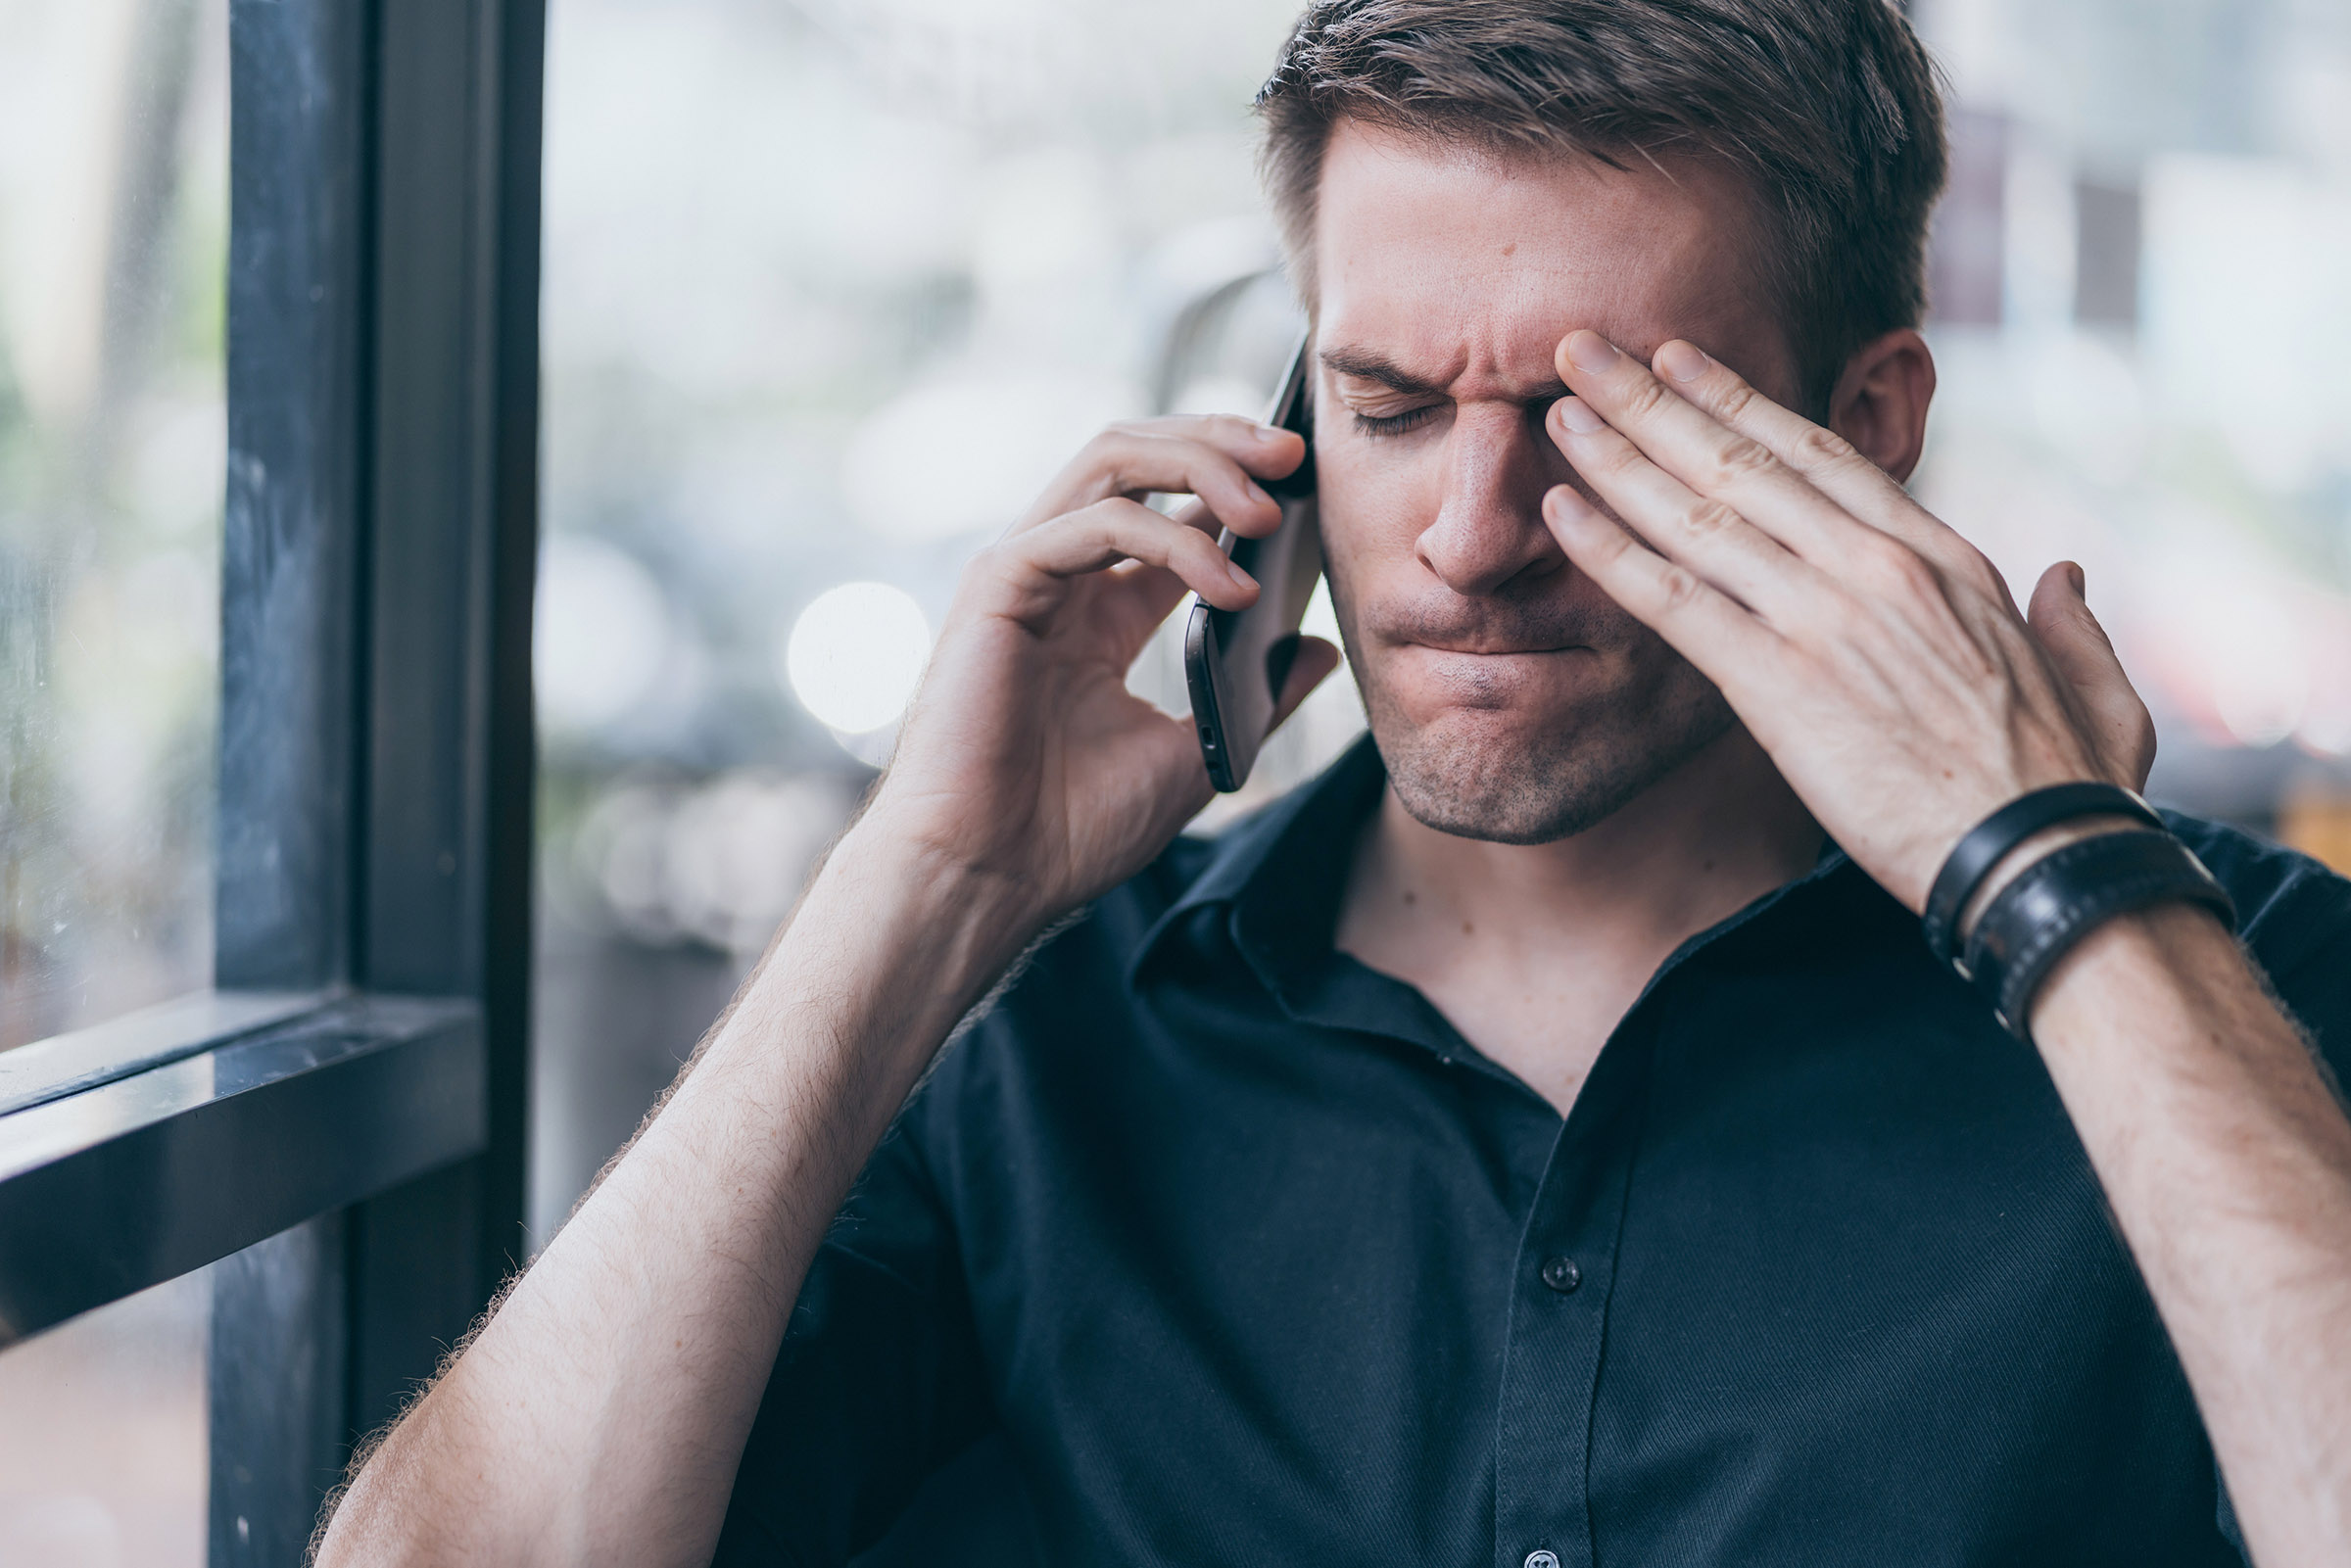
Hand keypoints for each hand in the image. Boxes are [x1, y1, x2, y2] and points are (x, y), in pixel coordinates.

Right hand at [867, 414, 1340, 925]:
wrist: (989, 880)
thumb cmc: (1070, 831)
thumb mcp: (1199, 752)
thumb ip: (1257, 694)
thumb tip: (1318, 646)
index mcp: (1099, 612)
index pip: (1169, 504)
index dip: (1237, 479)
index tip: (1308, 481)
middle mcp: (1059, 577)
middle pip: (1139, 457)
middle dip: (1221, 440)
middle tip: (1294, 455)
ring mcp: (1025, 573)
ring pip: (1112, 461)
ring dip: (1201, 466)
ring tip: (1268, 510)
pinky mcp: (998, 586)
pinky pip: (1093, 522)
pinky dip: (1171, 540)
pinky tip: (1229, 585)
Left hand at [1538, 329, 2155, 913]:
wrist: (2043, 860)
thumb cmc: (2072, 787)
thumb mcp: (2098, 684)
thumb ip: (2073, 621)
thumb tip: (2070, 575)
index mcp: (1943, 557)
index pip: (1821, 455)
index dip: (1739, 401)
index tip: (1681, 360)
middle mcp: (1876, 567)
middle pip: (1742, 461)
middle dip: (1653, 398)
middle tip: (1585, 350)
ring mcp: (1824, 619)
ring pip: (1699, 515)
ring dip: (1618, 455)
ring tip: (1558, 408)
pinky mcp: (1779, 685)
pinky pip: (1675, 601)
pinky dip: (1611, 551)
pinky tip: (1561, 510)